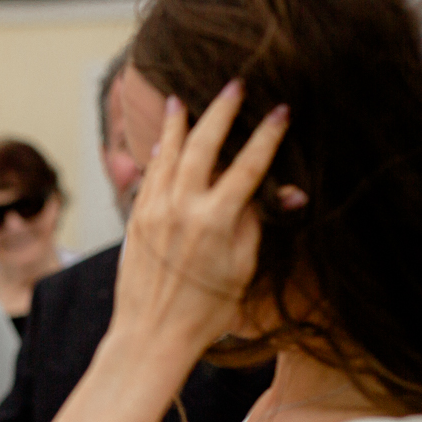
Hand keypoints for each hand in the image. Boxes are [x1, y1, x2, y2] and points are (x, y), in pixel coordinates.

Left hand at [106, 80, 289, 363]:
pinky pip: (149, 177)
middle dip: (221, 112)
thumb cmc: (205, 311)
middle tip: (235, 85)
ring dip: (178, 125)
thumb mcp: (243, 269)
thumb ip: (257, 224)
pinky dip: (157, 156)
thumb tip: (286, 191)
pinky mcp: (135, 221)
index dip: (267, 136)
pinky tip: (161, 143)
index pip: (248, 166)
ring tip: (182, 99)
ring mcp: (154, 211)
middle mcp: (181, 208)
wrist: (151, 335)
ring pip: (167, 154)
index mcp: (215, 221)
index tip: (281, 111)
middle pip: (203, 145)